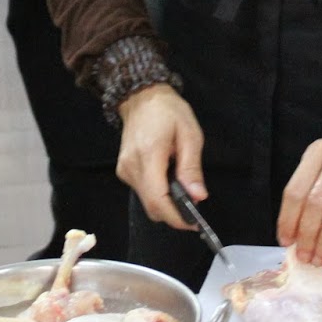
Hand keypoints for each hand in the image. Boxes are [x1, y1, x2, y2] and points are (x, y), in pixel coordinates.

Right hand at [116, 84, 205, 229]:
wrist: (141, 97)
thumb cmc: (168, 111)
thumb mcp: (190, 135)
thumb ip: (192, 168)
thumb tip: (198, 197)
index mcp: (149, 155)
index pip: (158, 199)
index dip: (176, 217)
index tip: (193, 223)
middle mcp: (132, 167)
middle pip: (151, 206)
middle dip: (173, 213)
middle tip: (193, 207)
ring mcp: (124, 170)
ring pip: (146, 201)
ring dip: (166, 202)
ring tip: (181, 185)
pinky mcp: (123, 170)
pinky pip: (142, 191)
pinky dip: (157, 192)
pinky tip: (167, 177)